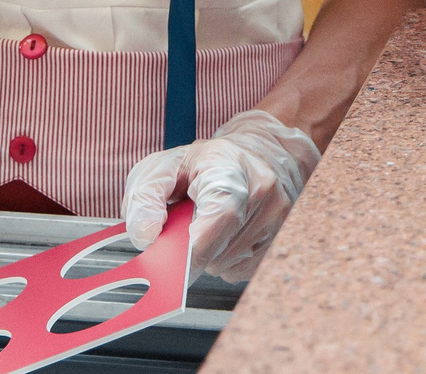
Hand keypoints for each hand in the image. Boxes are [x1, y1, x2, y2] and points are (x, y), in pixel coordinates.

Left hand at [121, 108, 319, 282]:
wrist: (257, 154)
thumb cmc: (205, 164)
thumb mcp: (164, 167)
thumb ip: (145, 197)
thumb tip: (144, 237)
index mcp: (230, 167)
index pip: (221, 215)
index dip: (195, 244)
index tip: (176, 253)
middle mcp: (263, 192)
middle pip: (218, 250)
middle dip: (191, 249)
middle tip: (185, 228)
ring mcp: (277, 218)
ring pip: (227, 265)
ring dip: (208, 256)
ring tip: (208, 227)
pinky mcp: (280, 240)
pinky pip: (240, 271)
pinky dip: (224, 262)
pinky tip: (224, 237)